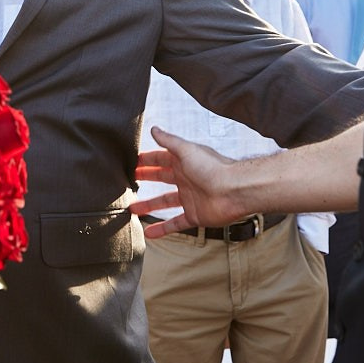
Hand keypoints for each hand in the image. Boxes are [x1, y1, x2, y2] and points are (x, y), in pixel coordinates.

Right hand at [131, 127, 250, 235]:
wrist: (235, 191)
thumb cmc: (215, 168)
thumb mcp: (187, 150)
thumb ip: (169, 141)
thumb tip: (154, 129)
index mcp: (184, 162)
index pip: (161, 158)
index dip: (147, 160)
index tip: (132, 162)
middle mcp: (186, 178)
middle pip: (161, 178)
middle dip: (146, 178)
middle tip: (129, 181)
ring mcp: (190, 198)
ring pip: (165, 202)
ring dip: (149, 205)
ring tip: (132, 208)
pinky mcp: (195, 215)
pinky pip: (175, 223)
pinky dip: (163, 229)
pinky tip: (150, 233)